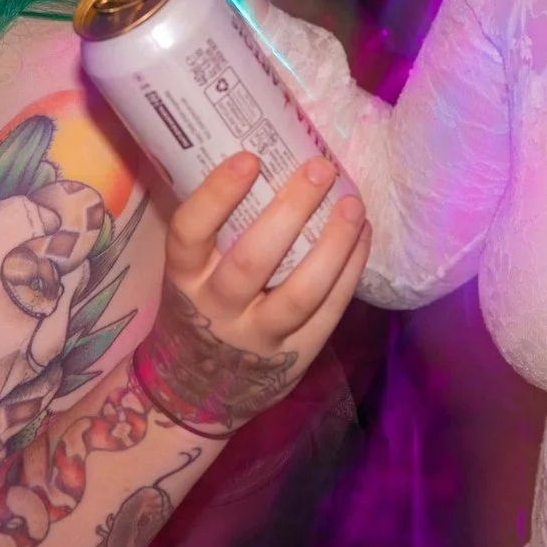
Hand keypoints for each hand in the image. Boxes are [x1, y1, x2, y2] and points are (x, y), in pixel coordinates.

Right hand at [134, 152, 370, 438]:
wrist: (197, 391)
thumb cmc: (199, 305)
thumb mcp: (189, 271)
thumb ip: (215, 229)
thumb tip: (263, 155)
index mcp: (184, 278)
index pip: (190, 232)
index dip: (217, 195)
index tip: (249, 157)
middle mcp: (218, 309)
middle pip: (253, 260)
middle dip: (291, 211)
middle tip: (319, 168)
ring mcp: (259, 336)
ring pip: (301, 292)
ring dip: (333, 245)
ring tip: (352, 205)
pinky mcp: (295, 356)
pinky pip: (329, 312)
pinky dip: (350, 272)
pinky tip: (362, 237)